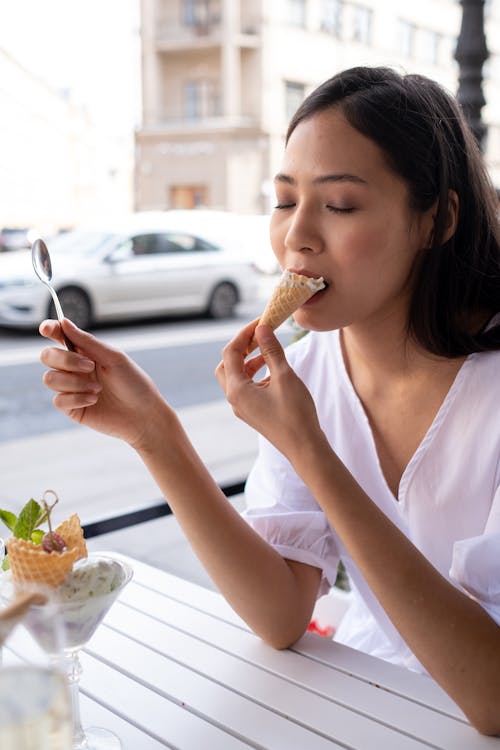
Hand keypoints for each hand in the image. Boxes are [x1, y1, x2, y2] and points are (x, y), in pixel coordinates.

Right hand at [39, 318, 170, 447]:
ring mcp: (71, 389)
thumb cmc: (134, 384)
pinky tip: (94, 400)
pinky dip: (77, 398)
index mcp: (85, 352)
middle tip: (90, 366)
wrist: (143, 414)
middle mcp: (74, 369)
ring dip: (74, 382)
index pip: (59, 337)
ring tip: (98, 388)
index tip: (48, 329)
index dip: (50, 330)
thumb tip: (64, 322)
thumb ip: (87, 341)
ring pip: (50, 379)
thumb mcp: (114, 358)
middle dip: (66, 360)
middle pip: (48, 356)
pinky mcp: (72, 408)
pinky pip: (58, 400)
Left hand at [215, 321, 324, 462]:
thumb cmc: (295, 413)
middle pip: (226, 365)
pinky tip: (273, 370)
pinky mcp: (252, 412)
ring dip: (248, 360)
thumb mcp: (284, 376)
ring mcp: (242, 407)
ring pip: (236, 377)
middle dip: (240, 347)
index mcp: (237, 390)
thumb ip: (271, 350)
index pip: (231, 353)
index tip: (261, 322)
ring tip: (268, 350)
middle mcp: (234, 399)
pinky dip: (255, 374)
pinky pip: (246, 387)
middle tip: (258, 336)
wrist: (304, 447)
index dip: (244, 334)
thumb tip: (262, 328)